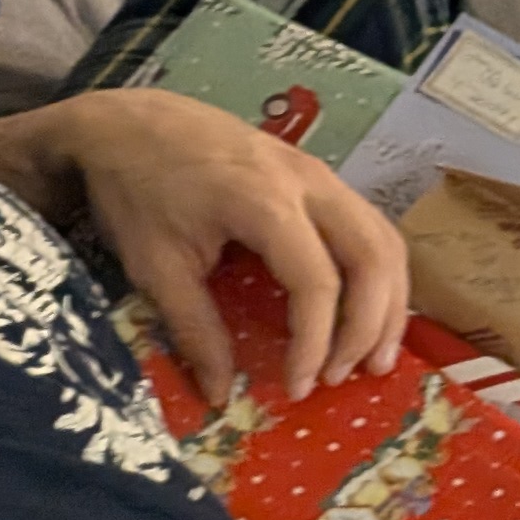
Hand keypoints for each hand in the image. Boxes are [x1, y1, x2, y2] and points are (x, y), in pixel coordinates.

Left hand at [0, 92, 407, 403]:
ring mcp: (319, 174)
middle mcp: (308, 183)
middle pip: (372, 256)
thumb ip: (195, 329)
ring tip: (374, 355)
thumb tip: (221, 395)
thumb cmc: (139, 192)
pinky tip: (366, 307)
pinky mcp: (318, 175)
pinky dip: (377, 272)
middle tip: (347, 376)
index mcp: (265, 203)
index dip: (314, 342)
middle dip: (370, 324)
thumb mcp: (156, 266)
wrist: (132, 123)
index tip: (297, 387)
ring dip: (388, 300)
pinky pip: (369, 225)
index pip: (317, 282)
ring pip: (383, 237)